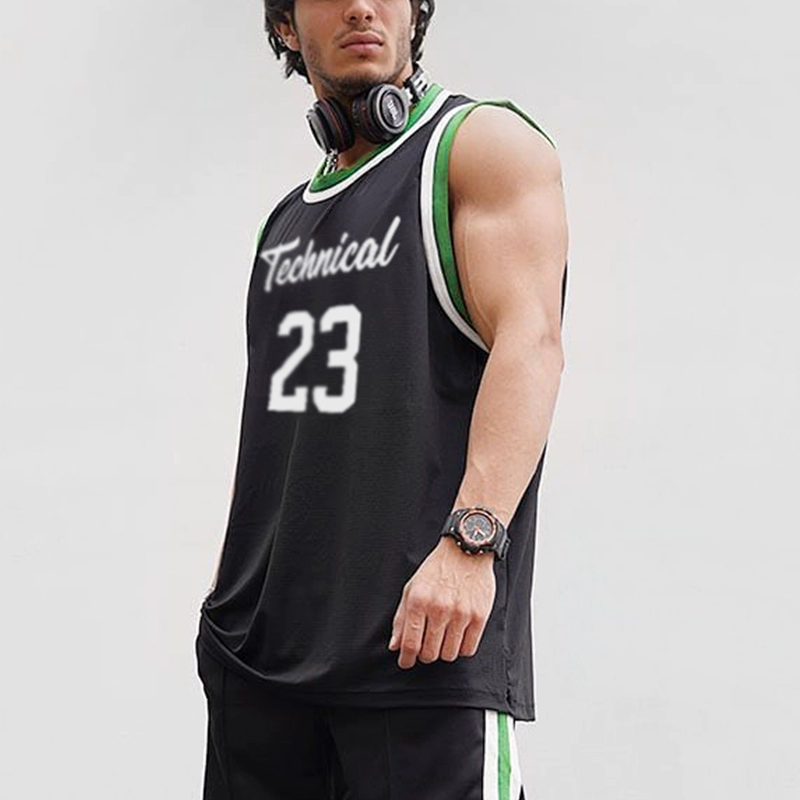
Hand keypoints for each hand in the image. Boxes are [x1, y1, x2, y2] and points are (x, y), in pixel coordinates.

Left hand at [388, 535, 496, 668]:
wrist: (466, 551)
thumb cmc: (437, 569)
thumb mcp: (412, 588)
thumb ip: (401, 618)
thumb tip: (395, 645)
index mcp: (418, 601)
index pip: (410, 643)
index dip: (406, 659)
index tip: (406, 662)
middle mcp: (439, 608)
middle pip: (429, 653)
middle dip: (425, 655)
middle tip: (426, 647)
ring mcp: (461, 613)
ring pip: (449, 655)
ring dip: (443, 652)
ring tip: (443, 639)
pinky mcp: (479, 616)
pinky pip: (468, 649)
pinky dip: (461, 648)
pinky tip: (457, 636)